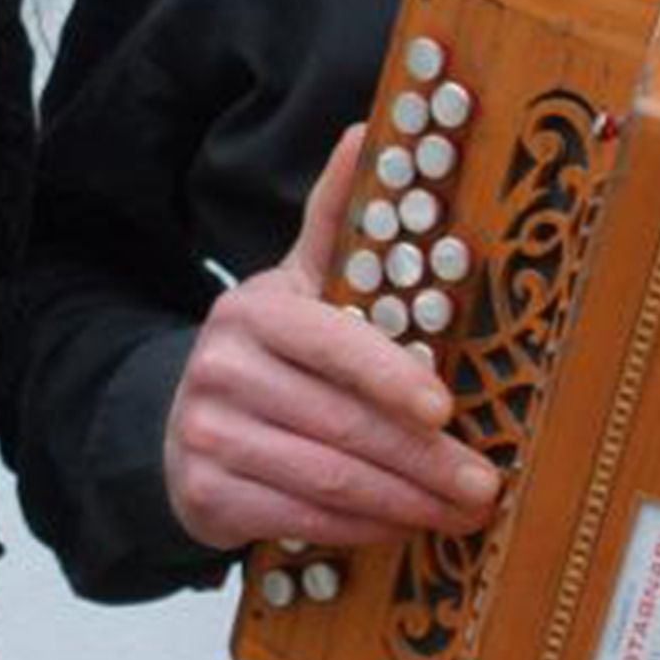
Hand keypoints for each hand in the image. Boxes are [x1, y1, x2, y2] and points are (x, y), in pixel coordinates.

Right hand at [162, 126, 501, 552]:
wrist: (177, 420)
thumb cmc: (269, 352)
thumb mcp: (297, 281)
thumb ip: (336, 217)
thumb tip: (368, 130)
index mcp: (256, 309)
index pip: (331, 344)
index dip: (389, 377)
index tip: (445, 408)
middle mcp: (221, 368)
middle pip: (339, 423)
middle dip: (421, 460)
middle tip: (482, 485)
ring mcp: (206, 433)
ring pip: (324, 478)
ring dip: (402, 502)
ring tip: (458, 514)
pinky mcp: (204, 493)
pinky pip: (297, 518)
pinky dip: (358, 529)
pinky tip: (400, 528)